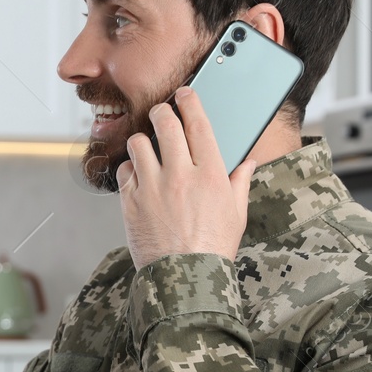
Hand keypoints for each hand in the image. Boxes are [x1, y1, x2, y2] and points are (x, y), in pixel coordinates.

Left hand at [118, 87, 255, 268]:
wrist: (185, 278)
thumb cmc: (213, 248)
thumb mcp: (236, 214)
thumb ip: (239, 183)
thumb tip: (247, 163)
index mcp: (211, 175)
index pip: (198, 124)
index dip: (190, 101)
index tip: (185, 93)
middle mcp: (181, 175)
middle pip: (165, 124)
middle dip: (162, 112)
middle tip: (162, 113)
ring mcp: (153, 187)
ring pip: (139, 143)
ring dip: (143, 141)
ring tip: (149, 149)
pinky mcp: (131, 202)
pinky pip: (124, 171)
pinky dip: (130, 170)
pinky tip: (139, 177)